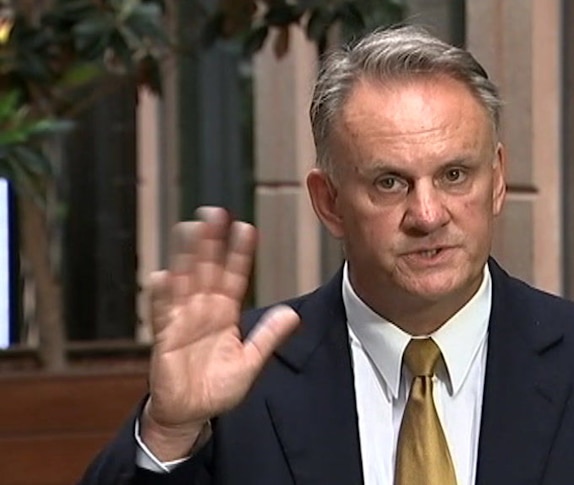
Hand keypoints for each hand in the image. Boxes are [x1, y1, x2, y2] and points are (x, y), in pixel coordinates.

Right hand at [141, 207, 300, 459]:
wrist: (190, 413)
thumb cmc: (218, 387)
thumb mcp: (250, 361)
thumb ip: (269, 337)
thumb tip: (292, 314)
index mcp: (224, 313)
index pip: (234, 276)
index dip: (239, 254)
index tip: (247, 229)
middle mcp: (203, 310)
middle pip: (207, 269)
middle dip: (211, 242)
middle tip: (215, 213)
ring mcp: (183, 320)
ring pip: (184, 281)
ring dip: (186, 256)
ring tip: (189, 229)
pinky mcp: (165, 337)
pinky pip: (163, 313)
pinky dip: (162, 296)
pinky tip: (163, 275)